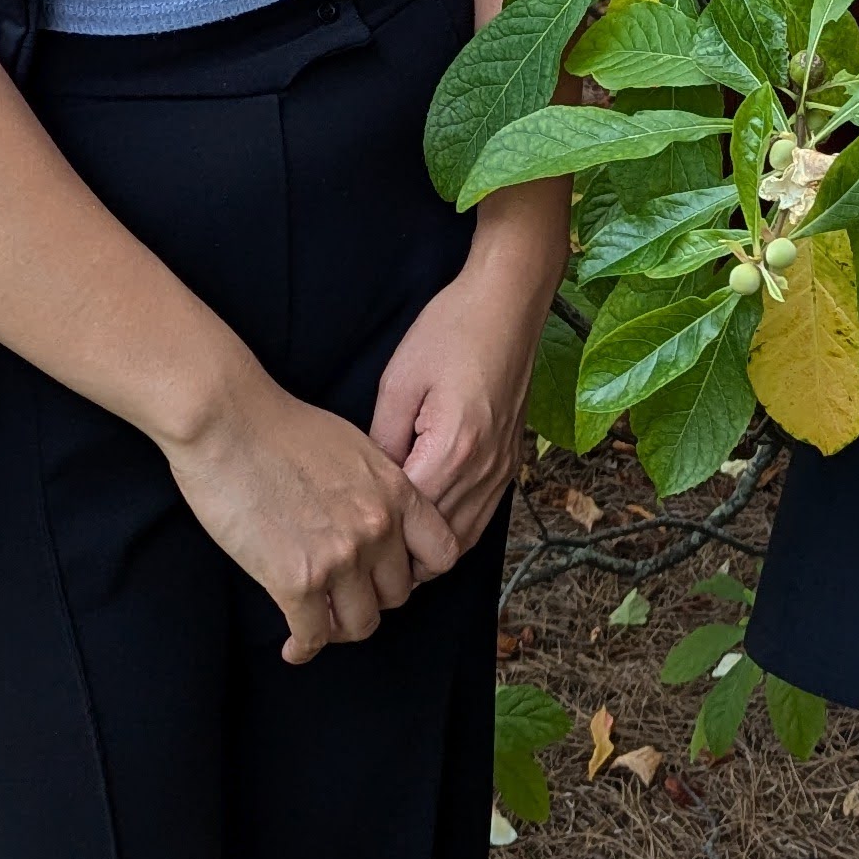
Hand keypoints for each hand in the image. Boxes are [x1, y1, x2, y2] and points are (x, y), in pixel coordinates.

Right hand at [161, 373, 461, 665]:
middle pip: (398, 595)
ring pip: (361, 624)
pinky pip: (313, 636)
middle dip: (373, 597)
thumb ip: (377, 488)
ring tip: (320, 621)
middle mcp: (378, 529)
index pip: (443, 554)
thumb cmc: (282, 427)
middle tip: (345, 596)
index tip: (392, 573)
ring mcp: (340, 558)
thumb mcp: (354, 448)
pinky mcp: (296, 581)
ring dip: (340, 627)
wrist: (229, 423)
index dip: (418, 570)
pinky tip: (294, 645)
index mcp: (397, 492)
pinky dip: (304, 646)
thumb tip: (379, 518)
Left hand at [368, 240, 554, 549]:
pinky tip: (427, 524)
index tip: (348, 539)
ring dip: (430, 550)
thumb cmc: (452, 330)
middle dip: (402, 556)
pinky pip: (483, 516)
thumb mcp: (399, 381)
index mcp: (454, 450)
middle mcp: (485, 468)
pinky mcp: (511, 461)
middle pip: (440, 541)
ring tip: (390, 550)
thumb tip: (370, 484)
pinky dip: (455, 530)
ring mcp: (504, 468)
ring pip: (465, 538)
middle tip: (362, 556)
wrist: (508, 303)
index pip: (410, 521)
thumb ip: (382, 440)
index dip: (377, 536)